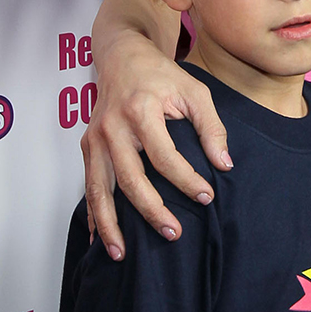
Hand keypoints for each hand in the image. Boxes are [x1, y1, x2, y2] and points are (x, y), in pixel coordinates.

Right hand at [83, 33, 231, 258]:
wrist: (122, 56)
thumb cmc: (162, 75)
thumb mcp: (195, 91)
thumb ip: (212, 127)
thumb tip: (224, 164)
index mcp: (141, 111)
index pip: (164, 155)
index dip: (186, 180)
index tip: (207, 196)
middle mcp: (112, 127)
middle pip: (130, 178)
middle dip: (152, 210)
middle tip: (173, 234)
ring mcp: (94, 139)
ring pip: (99, 189)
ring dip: (110, 224)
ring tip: (122, 254)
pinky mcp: (86, 146)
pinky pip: (88, 185)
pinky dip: (92, 214)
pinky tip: (100, 238)